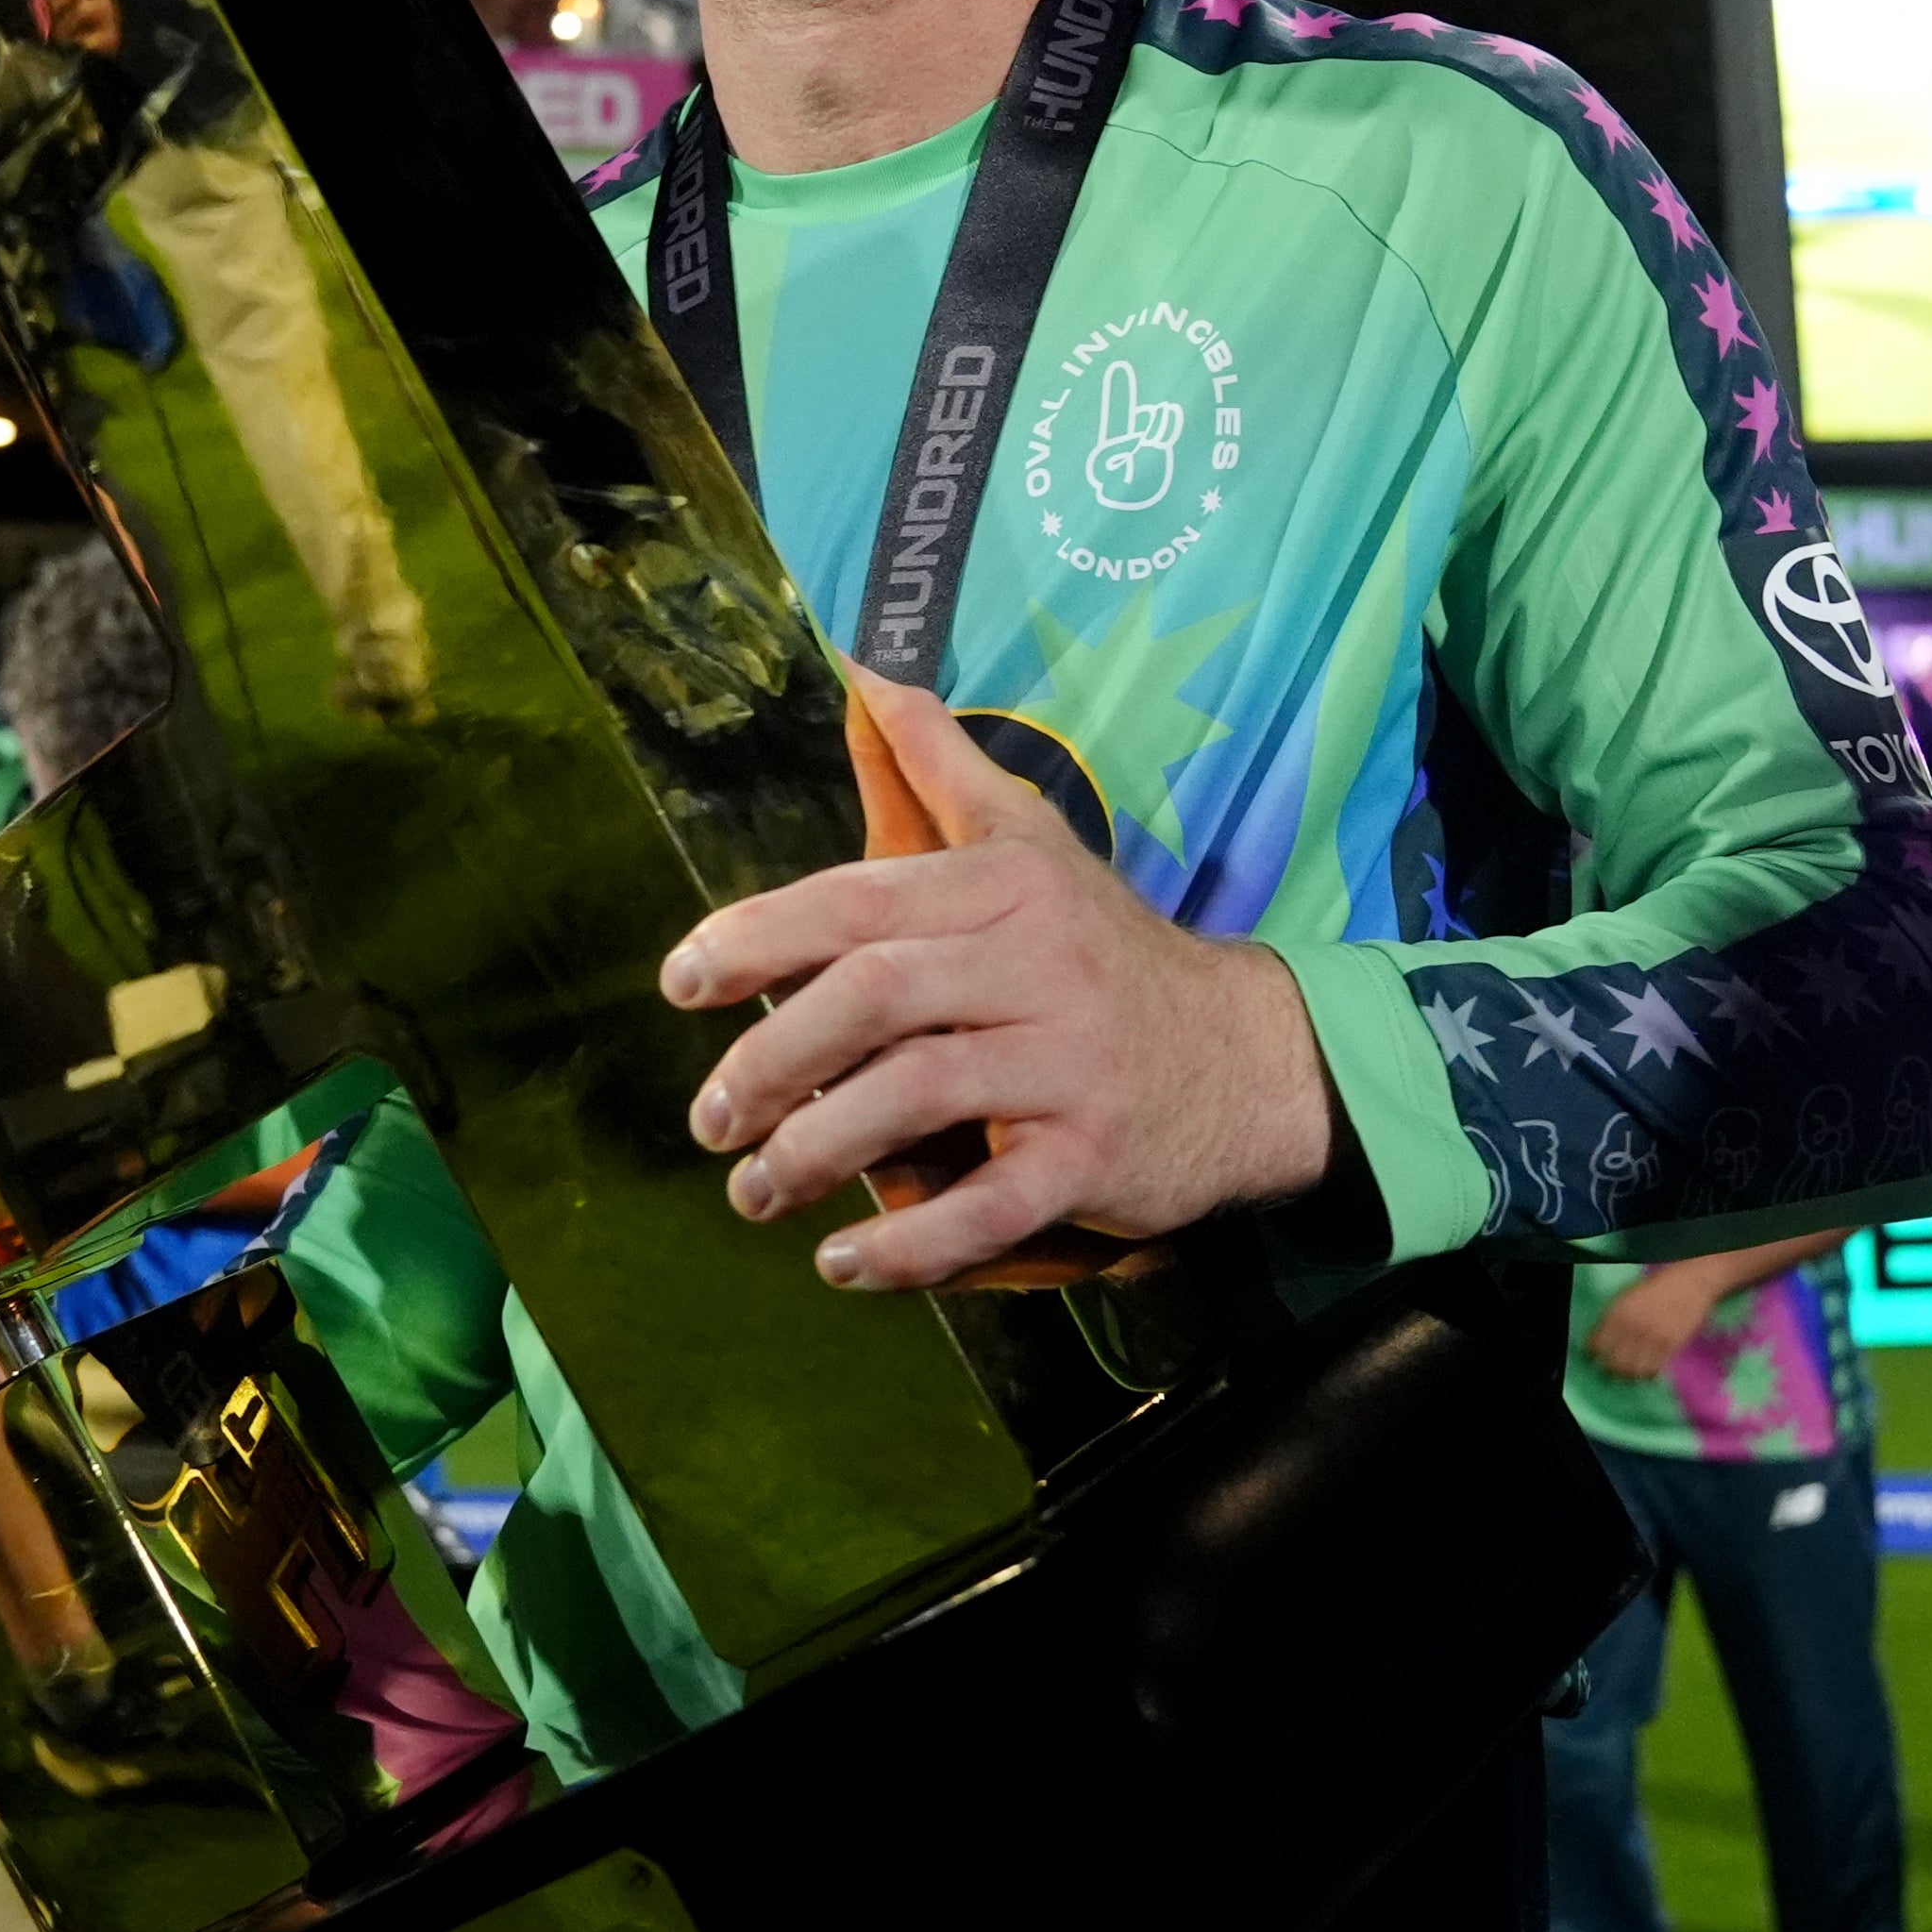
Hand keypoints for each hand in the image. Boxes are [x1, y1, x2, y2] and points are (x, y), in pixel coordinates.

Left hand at [668, 673, 1331, 1291]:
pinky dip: (911, 1245)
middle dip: (771, 1059)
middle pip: (876, 998)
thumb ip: (941, 763)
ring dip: (815, 1154)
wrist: (1248, 1057)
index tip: (683, 982)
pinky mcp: (1094, 1156)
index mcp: (1003, 891)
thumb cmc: (1106, 951)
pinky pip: (991, 1205)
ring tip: (754, 1191)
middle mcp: (1034, 966)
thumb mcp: (1032, 842)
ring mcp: (1067, 1064)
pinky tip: (843, 1266)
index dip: (758, 938)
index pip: (859, 902)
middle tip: (710, 1117)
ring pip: (919, 1098)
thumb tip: (867, 666)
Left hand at [1585, 1257, 1736, 1385]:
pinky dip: (1647, 1374)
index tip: (1595, 1358)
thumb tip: (1602, 1343)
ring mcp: (1652, 1338)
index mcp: (1617, 1312)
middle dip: (1610, 1370)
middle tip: (1612, 1372)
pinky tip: (1646, 1372)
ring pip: (1633, 1370)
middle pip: (1614, 1362)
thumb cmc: (1657, 1289)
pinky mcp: (1670, 1346)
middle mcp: (1632, 1327)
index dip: (1594, 1354)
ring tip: (1629, 1375)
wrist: (1690, 1284)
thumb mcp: (1627, 1299)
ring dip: (1628, 1376)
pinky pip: (1653, 1369)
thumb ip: (1613, 1319)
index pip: (1597, 1344)